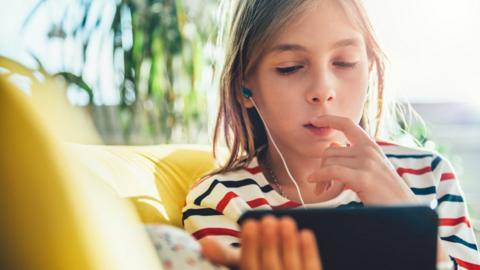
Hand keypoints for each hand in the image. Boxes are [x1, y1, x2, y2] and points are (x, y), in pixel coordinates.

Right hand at [200, 216, 322, 269]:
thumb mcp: (241, 267)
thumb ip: (224, 257)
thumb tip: (204, 243)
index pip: (249, 266)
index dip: (249, 245)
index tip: (250, 223)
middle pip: (270, 267)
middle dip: (269, 242)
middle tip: (269, 219)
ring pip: (291, 268)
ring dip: (288, 244)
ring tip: (286, 221)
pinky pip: (312, 269)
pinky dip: (309, 252)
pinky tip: (305, 233)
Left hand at [307, 115, 417, 204]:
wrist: (405, 210)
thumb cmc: (385, 192)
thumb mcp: (370, 168)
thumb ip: (353, 155)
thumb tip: (333, 144)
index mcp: (371, 146)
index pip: (348, 124)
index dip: (329, 119)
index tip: (315, 120)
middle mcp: (369, 150)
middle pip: (330, 151)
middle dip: (321, 167)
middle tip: (320, 185)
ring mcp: (367, 163)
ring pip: (329, 162)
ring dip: (321, 178)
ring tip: (323, 191)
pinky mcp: (363, 177)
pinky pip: (332, 171)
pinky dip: (319, 176)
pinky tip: (314, 181)